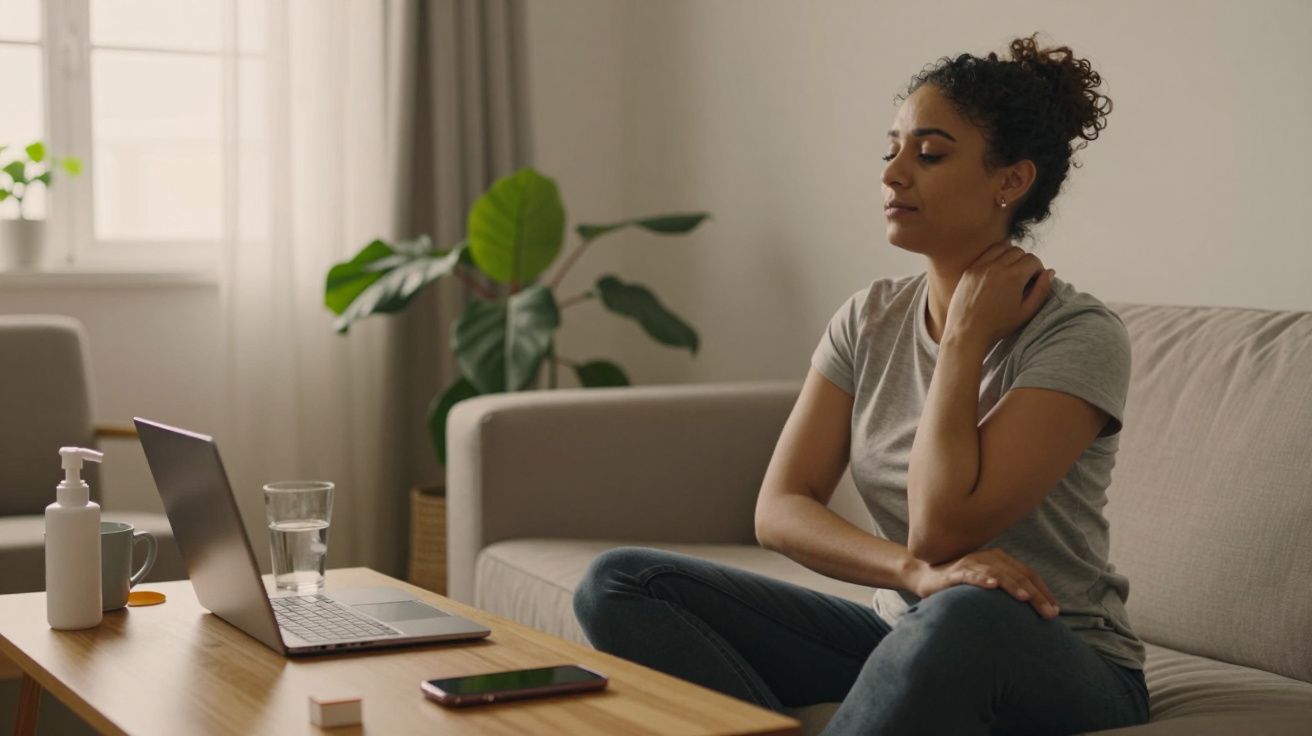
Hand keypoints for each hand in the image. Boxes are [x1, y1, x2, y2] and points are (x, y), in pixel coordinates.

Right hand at [909, 547, 1060, 619]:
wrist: (925, 575)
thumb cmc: (961, 582)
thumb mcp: (988, 583)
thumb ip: (1007, 589)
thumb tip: (1032, 608)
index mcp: (1000, 559)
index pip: (1027, 575)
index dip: (1043, 591)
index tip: (1055, 610)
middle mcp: (988, 558)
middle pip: (1017, 576)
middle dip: (1036, 595)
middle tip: (1049, 613)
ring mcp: (971, 564)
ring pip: (997, 574)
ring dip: (1012, 586)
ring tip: (1025, 598)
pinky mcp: (954, 573)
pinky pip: (970, 575)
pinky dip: (982, 579)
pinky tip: (992, 585)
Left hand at [943, 241, 1054, 349]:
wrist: (966, 333)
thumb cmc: (998, 326)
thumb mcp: (1026, 312)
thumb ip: (1041, 290)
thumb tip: (1050, 272)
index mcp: (1013, 277)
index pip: (1033, 260)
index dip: (1038, 269)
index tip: (1034, 281)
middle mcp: (996, 267)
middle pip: (1019, 252)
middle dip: (1025, 262)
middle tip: (1024, 278)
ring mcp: (981, 267)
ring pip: (1003, 248)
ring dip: (1010, 256)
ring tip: (1011, 272)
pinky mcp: (970, 270)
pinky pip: (986, 253)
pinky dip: (995, 256)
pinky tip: (997, 270)